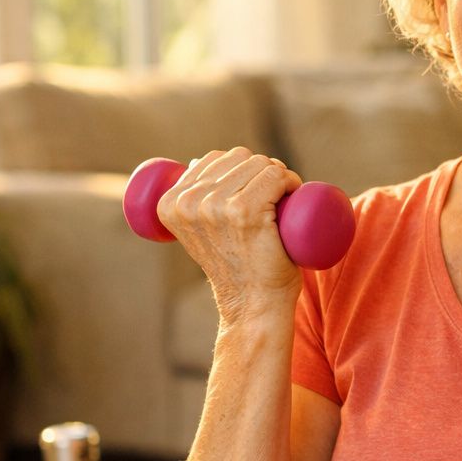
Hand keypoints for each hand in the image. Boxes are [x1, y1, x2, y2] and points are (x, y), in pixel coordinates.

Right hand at [156, 147, 305, 317]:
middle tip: (273, 201)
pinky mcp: (244, 211)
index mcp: (169, 203)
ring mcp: (215, 206)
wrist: (253, 303)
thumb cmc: (237, 265)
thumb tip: (196, 163)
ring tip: (281, 204)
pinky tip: (292, 196)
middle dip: (262, 171)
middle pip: (239, 157)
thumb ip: (194, 200)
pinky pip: (276, 175)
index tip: (255, 194)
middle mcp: (188, 203)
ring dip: (279, 177)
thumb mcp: (202, 229)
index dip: (242, 170)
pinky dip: (291, 181)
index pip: (214, 158)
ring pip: (260, 163)